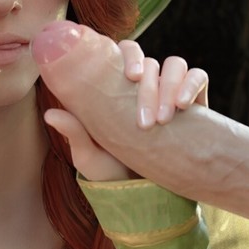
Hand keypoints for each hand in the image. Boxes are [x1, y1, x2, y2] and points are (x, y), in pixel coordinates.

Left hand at [38, 25, 207, 180]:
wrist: (145, 195)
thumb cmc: (112, 172)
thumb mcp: (90, 156)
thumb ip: (75, 133)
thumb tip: (50, 114)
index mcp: (117, 88)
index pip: (122, 53)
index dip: (129, 55)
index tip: (131, 75)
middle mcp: (143, 84)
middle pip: (150, 60)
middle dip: (150, 81)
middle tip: (147, 113)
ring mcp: (168, 91)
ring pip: (175, 66)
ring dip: (170, 86)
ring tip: (164, 118)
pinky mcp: (194, 102)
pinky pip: (198, 77)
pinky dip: (192, 85)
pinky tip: (184, 107)